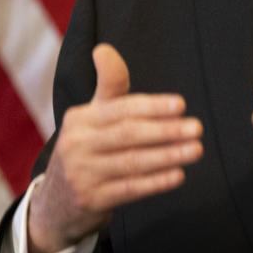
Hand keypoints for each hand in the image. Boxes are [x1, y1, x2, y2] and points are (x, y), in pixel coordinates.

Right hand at [28, 43, 203, 252]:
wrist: (55, 203)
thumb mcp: (91, 117)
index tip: (180, 104)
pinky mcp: (91, 200)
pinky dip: (155, 182)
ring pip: (132, 162)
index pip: (120, 109)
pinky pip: (129, 189)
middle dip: (165, 130)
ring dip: (168, 156)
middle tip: (196, 128)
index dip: (151, 106)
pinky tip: (178, 175)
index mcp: (79, 119)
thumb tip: (103, 49)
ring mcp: (83, 175)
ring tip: (196, 150)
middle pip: (128, 134)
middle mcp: (77, 145)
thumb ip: (108, 86)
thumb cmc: (85, 149)